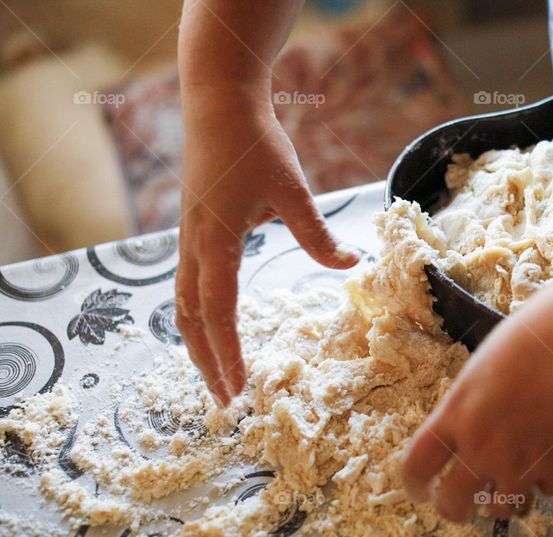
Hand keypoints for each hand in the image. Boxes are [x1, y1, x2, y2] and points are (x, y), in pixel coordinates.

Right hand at [176, 90, 357, 404]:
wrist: (217, 101)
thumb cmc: (253, 141)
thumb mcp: (291, 188)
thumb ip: (318, 232)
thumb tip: (352, 265)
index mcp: (215, 242)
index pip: (219, 313)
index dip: (228, 354)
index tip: (239, 391)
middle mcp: (194, 247)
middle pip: (192, 320)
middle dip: (207, 363)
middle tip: (226, 403)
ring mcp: (188, 240)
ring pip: (184, 306)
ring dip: (199, 345)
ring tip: (217, 377)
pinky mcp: (192, 232)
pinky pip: (189, 287)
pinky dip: (198, 318)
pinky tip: (214, 328)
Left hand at [401, 282, 552, 521]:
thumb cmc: (539, 333)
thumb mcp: (487, 364)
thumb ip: (473, 402)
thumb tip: (473, 420)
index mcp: (457, 413)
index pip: (416, 466)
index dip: (415, 485)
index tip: (420, 491)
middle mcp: (483, 447)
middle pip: (453, 503)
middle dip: (455, 509)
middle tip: (463, 506)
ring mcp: (523, 464)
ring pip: (503, 509)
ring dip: (506, 496)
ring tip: (517, 477)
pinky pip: (548, 489)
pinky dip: (551, 477)